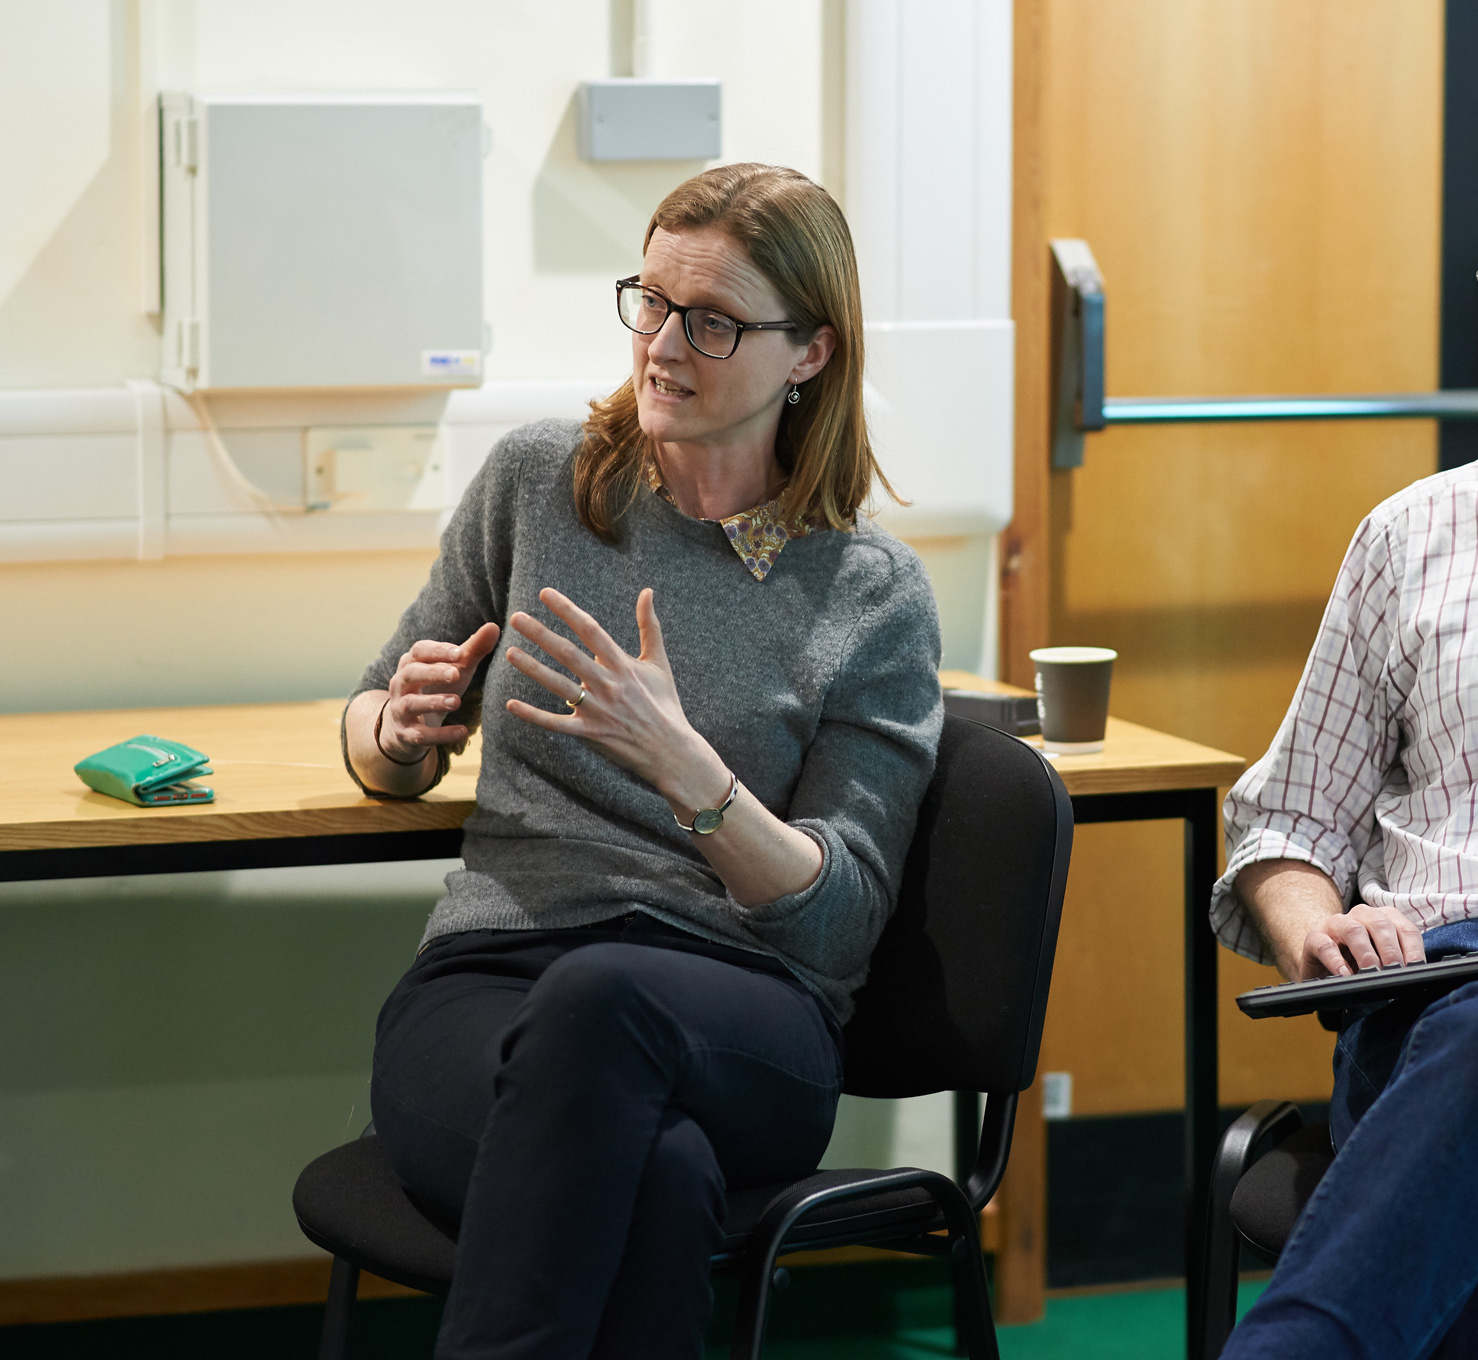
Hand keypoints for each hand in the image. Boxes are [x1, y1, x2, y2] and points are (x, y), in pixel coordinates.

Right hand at [379, 622, 500, 762]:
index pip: (419, 651)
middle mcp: (400, 684)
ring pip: (412, 704)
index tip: (459, 652)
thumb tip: (494, 626)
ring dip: (433, 702)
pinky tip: (463, 732)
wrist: (409, 726)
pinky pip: (421, 735)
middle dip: (433, 673)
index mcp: (411, 663)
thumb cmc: (436, 688)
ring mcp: (400, 709)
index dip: (438, 651)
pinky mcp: (406, 734)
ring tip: (456, 702)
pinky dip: (441, 734)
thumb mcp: (455, 669)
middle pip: (411, 674)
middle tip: (456, 673)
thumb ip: (472, 650)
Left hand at [504, 587, 728, 808]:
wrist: (671, 750)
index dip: (567, 610)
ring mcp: (598, 710)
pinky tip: (510, 704)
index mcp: (623, 664)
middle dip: (541, 634)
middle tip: (516, 618)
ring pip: (559, 685)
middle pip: (569, 654)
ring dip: (533, 668)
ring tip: (510, 653)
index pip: (590, 630)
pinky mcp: (590, 733)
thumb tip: (647, 591)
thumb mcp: (659, 662)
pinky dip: (533, 715)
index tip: (544, 594)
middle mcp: (608, 684)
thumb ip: (649, 626)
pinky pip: (556, 724)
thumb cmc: (665, 703)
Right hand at [1299, 903, 1424, 978]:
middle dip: (1390, 949)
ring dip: (1365, 952)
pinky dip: (1336, 961)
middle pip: (1380, 924)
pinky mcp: (1314, 938)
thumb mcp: (1383, 962)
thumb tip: (1417, 976)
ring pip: (1353, 930)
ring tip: (1372, 971)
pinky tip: (1345, 974)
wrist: (1322, 968)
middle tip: (1395, 970)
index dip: (1412, 948)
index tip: (1416, 968)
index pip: (1405, 928)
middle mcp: (1360, 916)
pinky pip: (1325, 945)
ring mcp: (1335, 924)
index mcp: (1383, 919)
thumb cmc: (1358, 964)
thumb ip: (1399, 963)